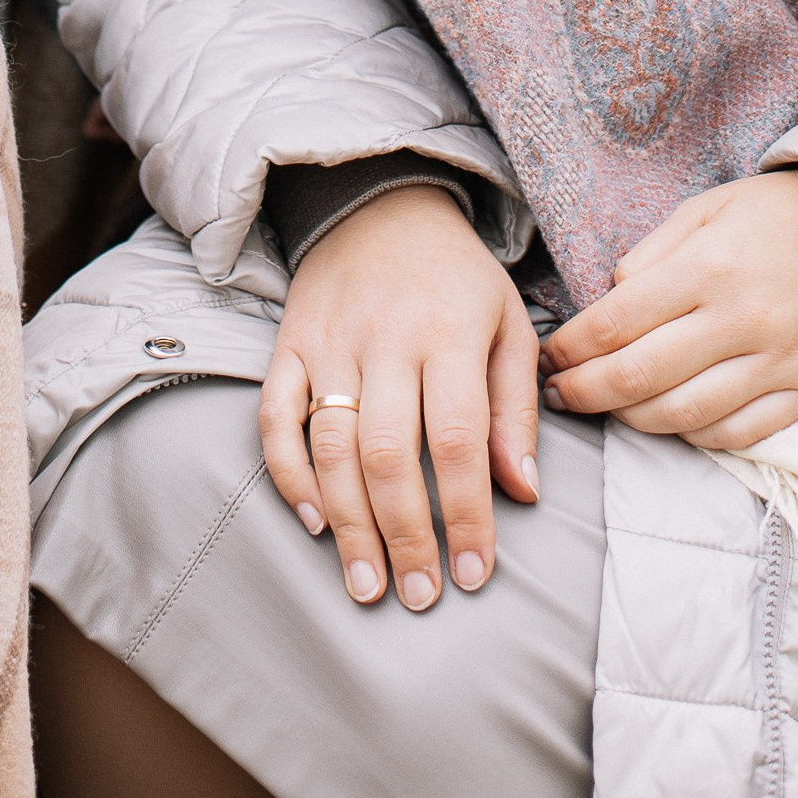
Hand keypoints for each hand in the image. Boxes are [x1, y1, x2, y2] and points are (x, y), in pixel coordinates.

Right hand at [259, 186, 541, 611]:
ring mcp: (330, 341)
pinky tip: (314, 521)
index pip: (457, 438)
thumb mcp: (507, 324)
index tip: (474, 574)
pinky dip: (288, 473)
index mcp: (449, 331)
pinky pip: (276, 416)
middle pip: (388, 452)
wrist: (380, 201)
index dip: (465, 514)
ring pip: (331, 445)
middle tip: (417, 597)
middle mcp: (385, 337)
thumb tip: (521, 492)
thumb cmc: (457, 277)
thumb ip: (514, 408)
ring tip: (368, 584)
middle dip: (404, 534)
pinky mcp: (289, 344)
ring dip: (348, 523)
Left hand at [542, 167, 797, 450]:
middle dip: (585, 392)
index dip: (572, 348)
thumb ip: (655, 253)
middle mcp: (741, 321)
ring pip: (683, 415)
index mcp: (710, 268)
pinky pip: (738, 435)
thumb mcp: (710, 206)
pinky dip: (694, 437)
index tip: (549, 356)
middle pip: (640, 376)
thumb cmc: (784, 212)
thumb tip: (612, 298)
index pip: (618, 323)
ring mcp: (777, 363)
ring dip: (631, 421)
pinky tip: (670, 424)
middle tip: (557, 394)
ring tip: (605, 410)